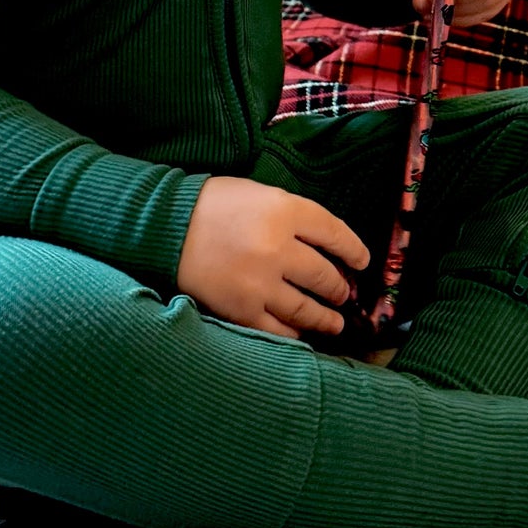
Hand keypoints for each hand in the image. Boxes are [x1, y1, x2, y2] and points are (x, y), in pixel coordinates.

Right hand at [176, 175, 370, 337]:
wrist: (166, 226)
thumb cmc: (214, 205)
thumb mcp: (261, 194)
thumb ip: (295, 217)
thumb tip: (328, 247)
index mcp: (284, 211)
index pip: (335, 233)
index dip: (354, 250)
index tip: (361, 261)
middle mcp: (277, 248)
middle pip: (325, 275)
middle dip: (339, 288)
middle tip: (344, 293)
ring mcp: (260, 283)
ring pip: (308, 309)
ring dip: (327, 318)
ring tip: (334, 322)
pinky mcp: (242, 310)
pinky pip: (280, 330)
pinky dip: (294, 333)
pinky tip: (300, 333)